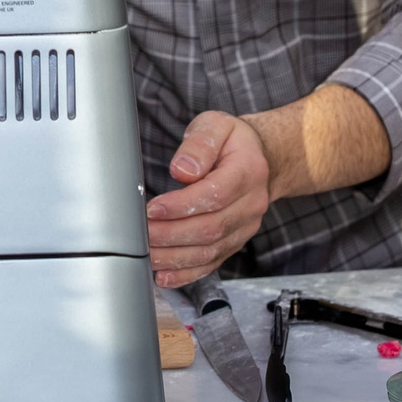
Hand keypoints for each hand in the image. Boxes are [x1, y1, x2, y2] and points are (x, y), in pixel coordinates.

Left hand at [146, 112, 272, 286]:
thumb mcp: (216, 126)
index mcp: (248, 171)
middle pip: (211, 228)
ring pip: (211, 251)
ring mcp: (245, 227)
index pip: (215, 195)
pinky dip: (187, 273)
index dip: (181, 206)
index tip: (153, 209)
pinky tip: (165, 274)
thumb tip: (183, 170)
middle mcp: (251, 204)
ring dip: (175, 257)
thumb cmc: (232, 141)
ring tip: (148, 254)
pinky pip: (213, 263)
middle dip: (172, 235)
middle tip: (143, 233)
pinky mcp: (235, 241)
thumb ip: (200, 144)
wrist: (258, 159)